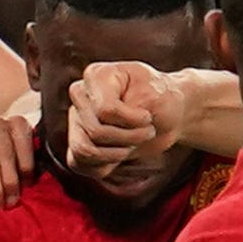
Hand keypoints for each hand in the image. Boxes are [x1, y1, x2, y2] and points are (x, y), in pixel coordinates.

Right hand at [68, 62, 180, 177]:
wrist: (167, 115)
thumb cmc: (161, 99)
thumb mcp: (154, 96)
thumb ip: (128, 110)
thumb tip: (101, 129)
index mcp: (96, 75)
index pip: (104, 110)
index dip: (131, 121)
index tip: (148, 117)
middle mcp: (80, 95)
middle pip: (95, 131)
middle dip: (129, 138)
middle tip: (148, 131)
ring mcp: (76, 119)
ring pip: (84, 151)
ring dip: (117, 154)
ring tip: (134, 144)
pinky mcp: (77, 142)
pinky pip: (80, 165)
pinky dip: (104, 166)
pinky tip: (121, 154)